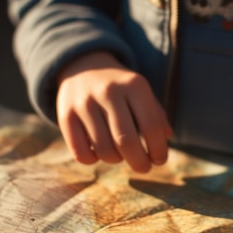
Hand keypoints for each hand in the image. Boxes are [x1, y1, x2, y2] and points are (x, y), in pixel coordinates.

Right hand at [56, 51, 171, 172]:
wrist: (83, 65)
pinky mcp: (66, 115)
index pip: (151, 126)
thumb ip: (156, 115)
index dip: (158, 149)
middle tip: (144, 167)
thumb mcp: (142, 92)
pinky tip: (98, 153)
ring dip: (116, 160)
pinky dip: (93, 160)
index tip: (159, 160)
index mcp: (134, 85)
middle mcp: (108, 92)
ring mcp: (84, 103)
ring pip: (104, 150)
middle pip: (126, 141)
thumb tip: (166, 137)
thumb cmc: (121, 87)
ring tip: (120, 155)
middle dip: (139, 162)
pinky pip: (81, 152)